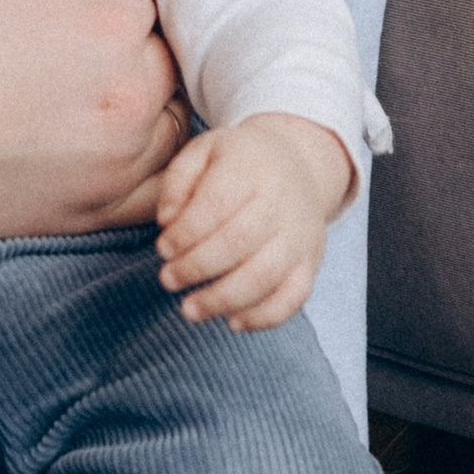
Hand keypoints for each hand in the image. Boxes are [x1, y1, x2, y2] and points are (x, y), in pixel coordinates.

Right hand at [0, 0, 189, 237]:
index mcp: (105, 28)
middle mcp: (125, 96)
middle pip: (168, 55)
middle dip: (141, 39)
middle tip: (98, 38)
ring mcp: (114, 161)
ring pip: (175, 121)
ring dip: (154, 99)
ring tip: (115, 89)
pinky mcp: (94, 209)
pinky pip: (159, 186)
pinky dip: (157, 165)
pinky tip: (128, 146)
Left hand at [153, 114, 354, 330]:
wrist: (300, 163)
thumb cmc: (240, 161)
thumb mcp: (204, 151)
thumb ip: (178, 182)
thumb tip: (166, 222)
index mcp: (250, 167)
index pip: (216, 204)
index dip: (186, 233)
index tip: (163, 248)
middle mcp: (281, 202)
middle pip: (239, 242)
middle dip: (196, 267)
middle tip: (168, 280)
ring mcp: (300, 236)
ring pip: (265, 275)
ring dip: (223, 299)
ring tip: (190, 309)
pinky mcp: (311, 262)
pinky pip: (293, 297)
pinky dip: (263, 317)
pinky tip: (232, 321)